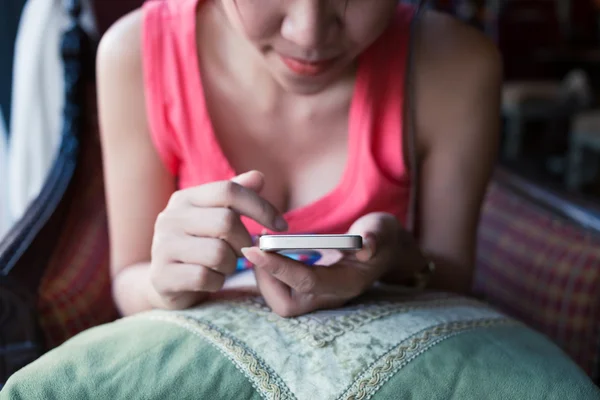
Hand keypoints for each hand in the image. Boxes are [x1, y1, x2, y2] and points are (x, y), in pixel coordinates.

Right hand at [149, 170, 286, 309]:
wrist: (165, 281)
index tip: (280, 225)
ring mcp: (163, 247)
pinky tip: (211, 279)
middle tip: (244, 251)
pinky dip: (217, 281)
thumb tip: (259, 177)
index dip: (260, 207)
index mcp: (185, 198)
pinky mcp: (162, 276)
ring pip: (218, 253)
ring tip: (224, 265)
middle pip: (226, 222)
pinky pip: (206, 277)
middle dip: (244, 241)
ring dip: (231, 264)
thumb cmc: (199, 245)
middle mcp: (170, 218)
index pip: (229, 190)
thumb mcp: (216, 216)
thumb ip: (237, 196)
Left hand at [243, 212, 407, 316]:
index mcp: (347, 283)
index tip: (255, 249)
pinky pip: (280, 292)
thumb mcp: (381, 232)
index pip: (307, 283)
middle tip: (257, 247)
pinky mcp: (309, 291)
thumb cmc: (381, 238)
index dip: (279, 267)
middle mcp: (330, 296)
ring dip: (263, 276)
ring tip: (259, 246)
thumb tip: (366, 246)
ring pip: (279, 302)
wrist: (384, 250)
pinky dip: (267, 274)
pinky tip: (265, 251)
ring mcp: (318, 296)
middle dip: (265, 278)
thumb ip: (375, 238)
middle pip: (286, 305)